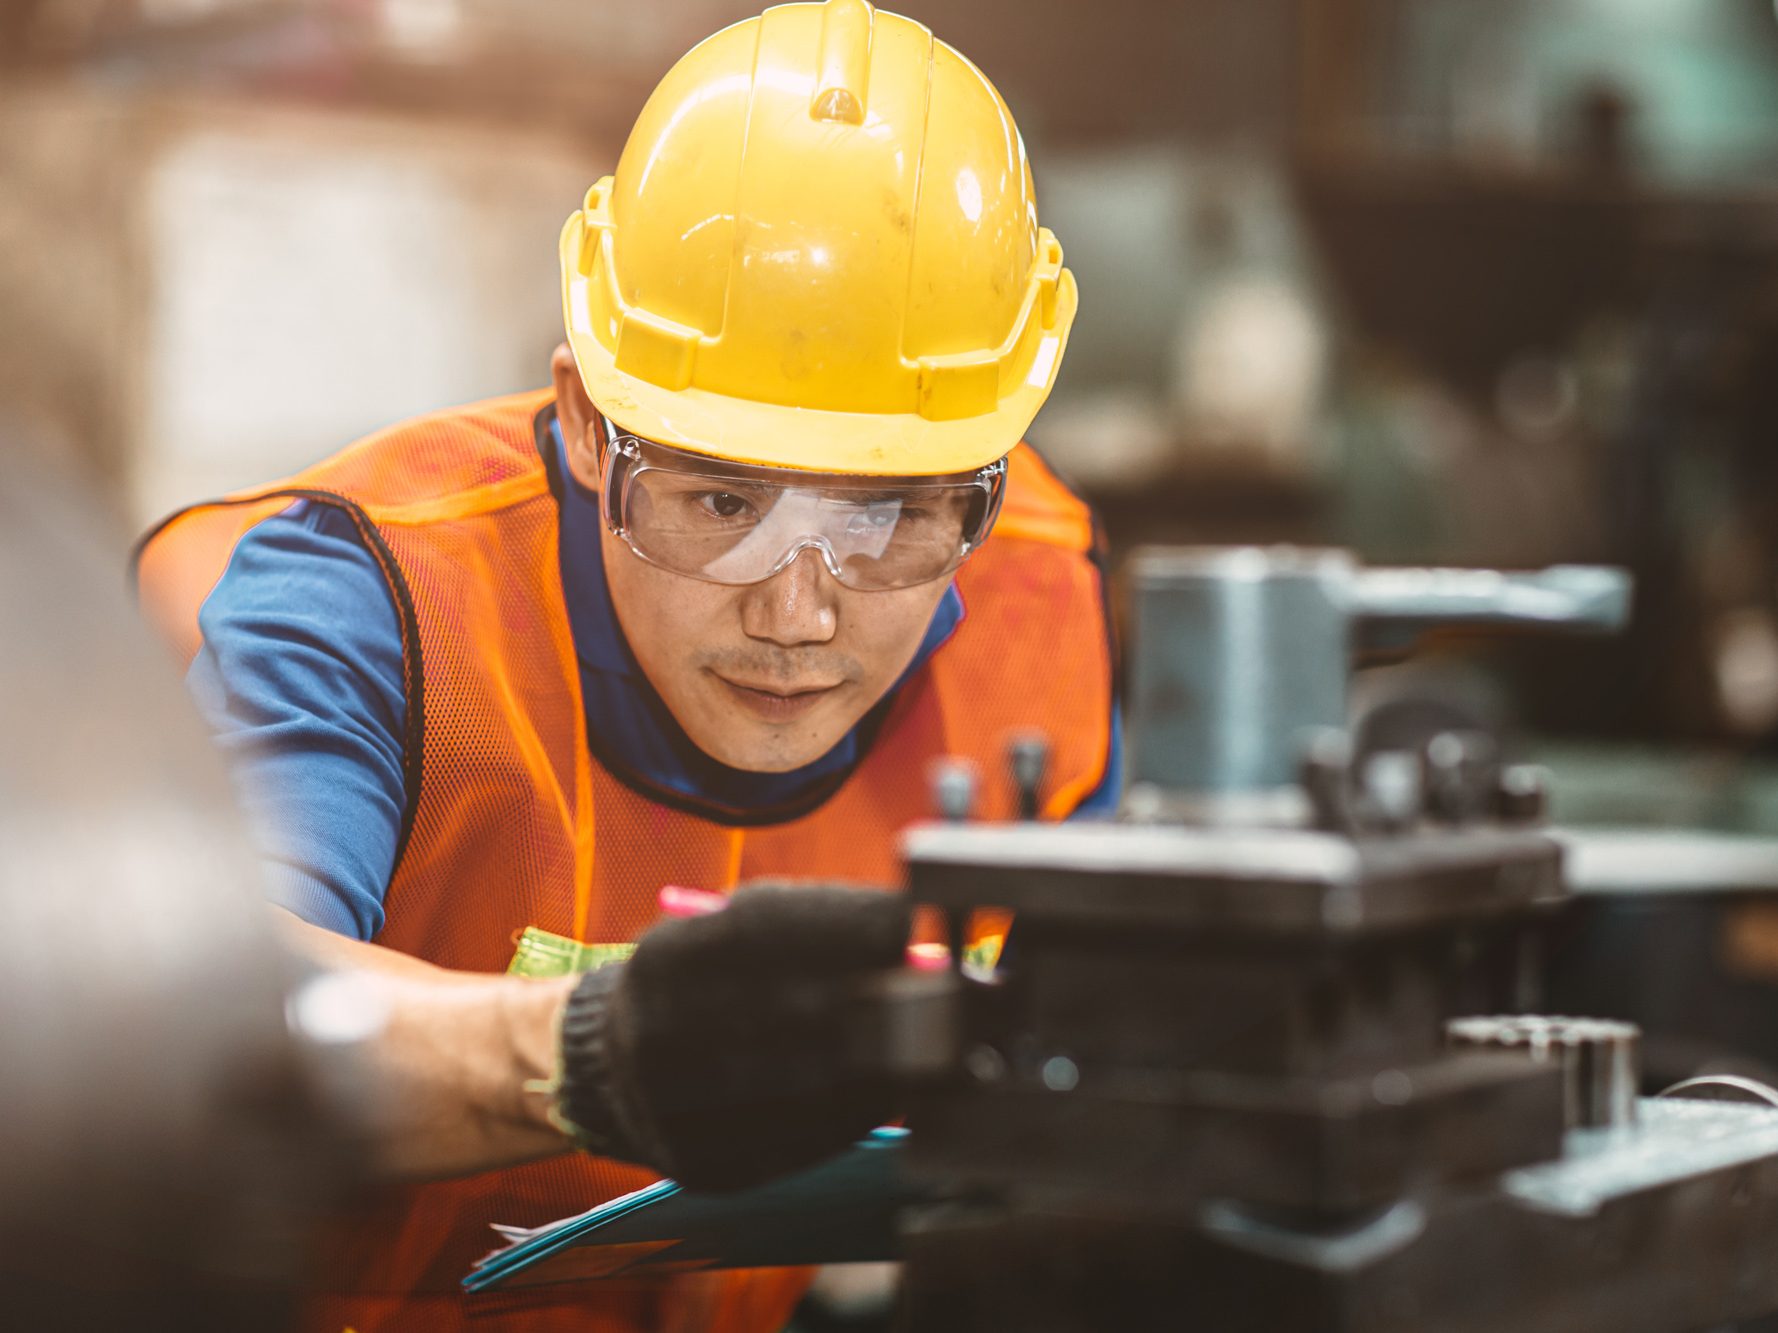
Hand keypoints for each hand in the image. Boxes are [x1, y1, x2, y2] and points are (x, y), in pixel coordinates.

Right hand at [554, 883, 910, 1190]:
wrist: (616, 1070)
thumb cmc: (700, 985)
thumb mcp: (723, 934)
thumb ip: (803, 926)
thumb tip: (906, 937)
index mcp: (663, 960)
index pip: (764, 930)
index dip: (846, 923)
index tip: (905, 921)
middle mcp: (658, 1033)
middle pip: (795, 1008)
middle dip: (880, 994)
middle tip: (937, 988)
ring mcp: (678, 1107)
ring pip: (810, 1081)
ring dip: (884, 1058)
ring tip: (927, 1040)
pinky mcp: (705, 1164)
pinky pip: (804, 1141)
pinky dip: (860, 1111)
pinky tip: (888, 1087)